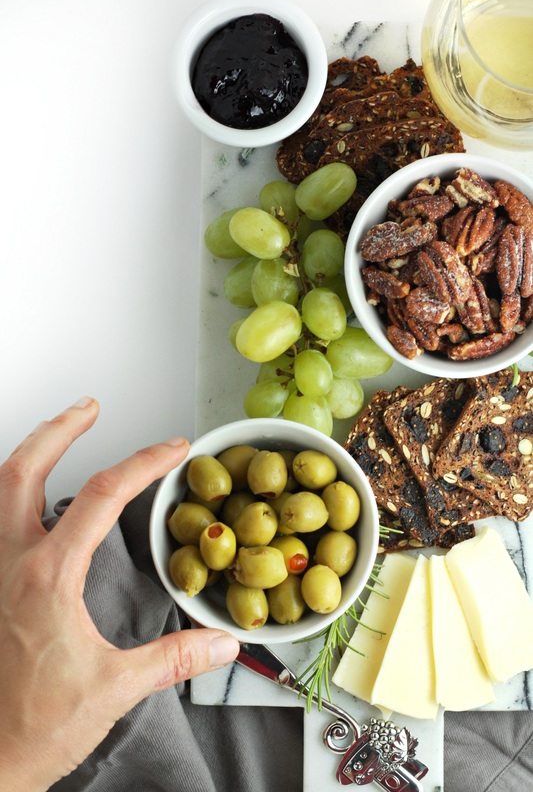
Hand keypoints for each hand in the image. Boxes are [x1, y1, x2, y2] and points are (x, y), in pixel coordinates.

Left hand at [0, 398, 239, 790]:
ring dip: (28, 451)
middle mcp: (9, 564)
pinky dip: (10, 493)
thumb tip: (221, 643)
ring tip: (58, 433)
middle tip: (89, 407)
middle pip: (22, 469)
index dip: (142, 463)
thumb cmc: (34, 728)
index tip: (172, 450)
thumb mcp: (113, 688)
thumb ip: (173, 659)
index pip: (99, 496)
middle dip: (59, 429)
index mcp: (46, 577)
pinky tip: (29, 499)